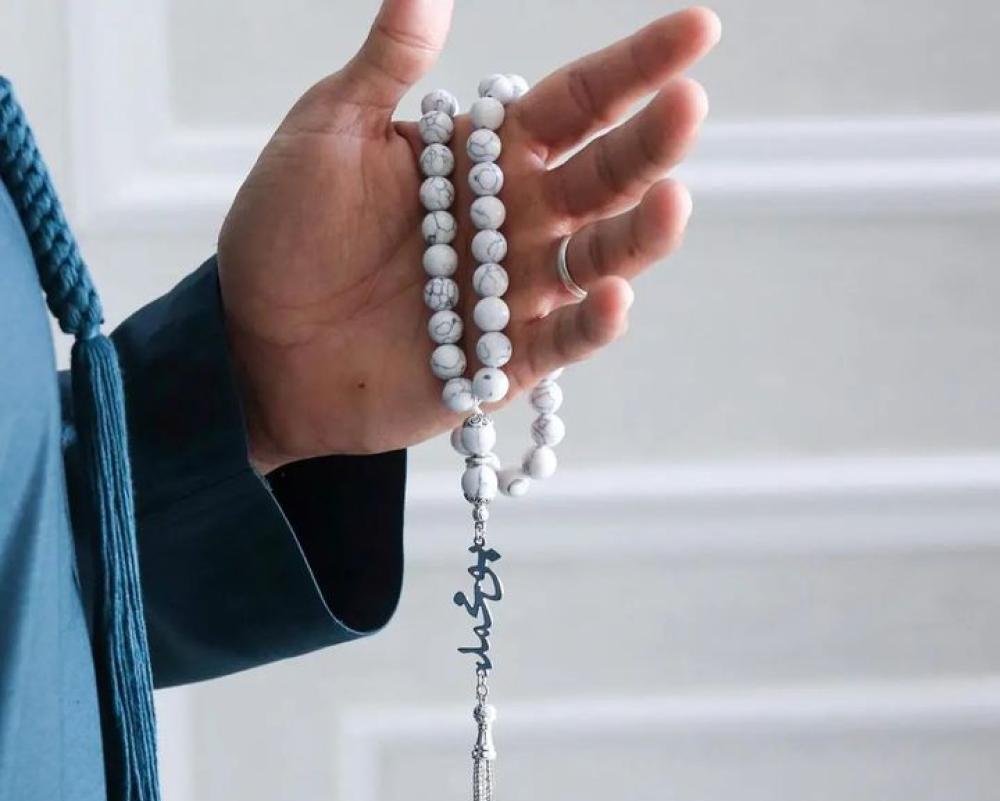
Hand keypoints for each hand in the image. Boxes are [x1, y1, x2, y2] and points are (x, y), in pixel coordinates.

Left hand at [217, 0, 720, 472]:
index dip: (634, 68)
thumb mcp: (329, 132)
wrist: (253, 342)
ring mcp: (510, 294)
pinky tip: (612, 298)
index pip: (574, 106)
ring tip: (670, 203)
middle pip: (599, 180)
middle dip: (648, 145)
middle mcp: (511, 223)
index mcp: (481, 159)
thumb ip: (387, 65)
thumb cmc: (283, 233)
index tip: (697, 30)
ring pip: (593, 261)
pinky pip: (557, 343)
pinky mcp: (499, 363)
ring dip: (636, 237)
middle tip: (686, 108)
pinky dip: (588, 325)